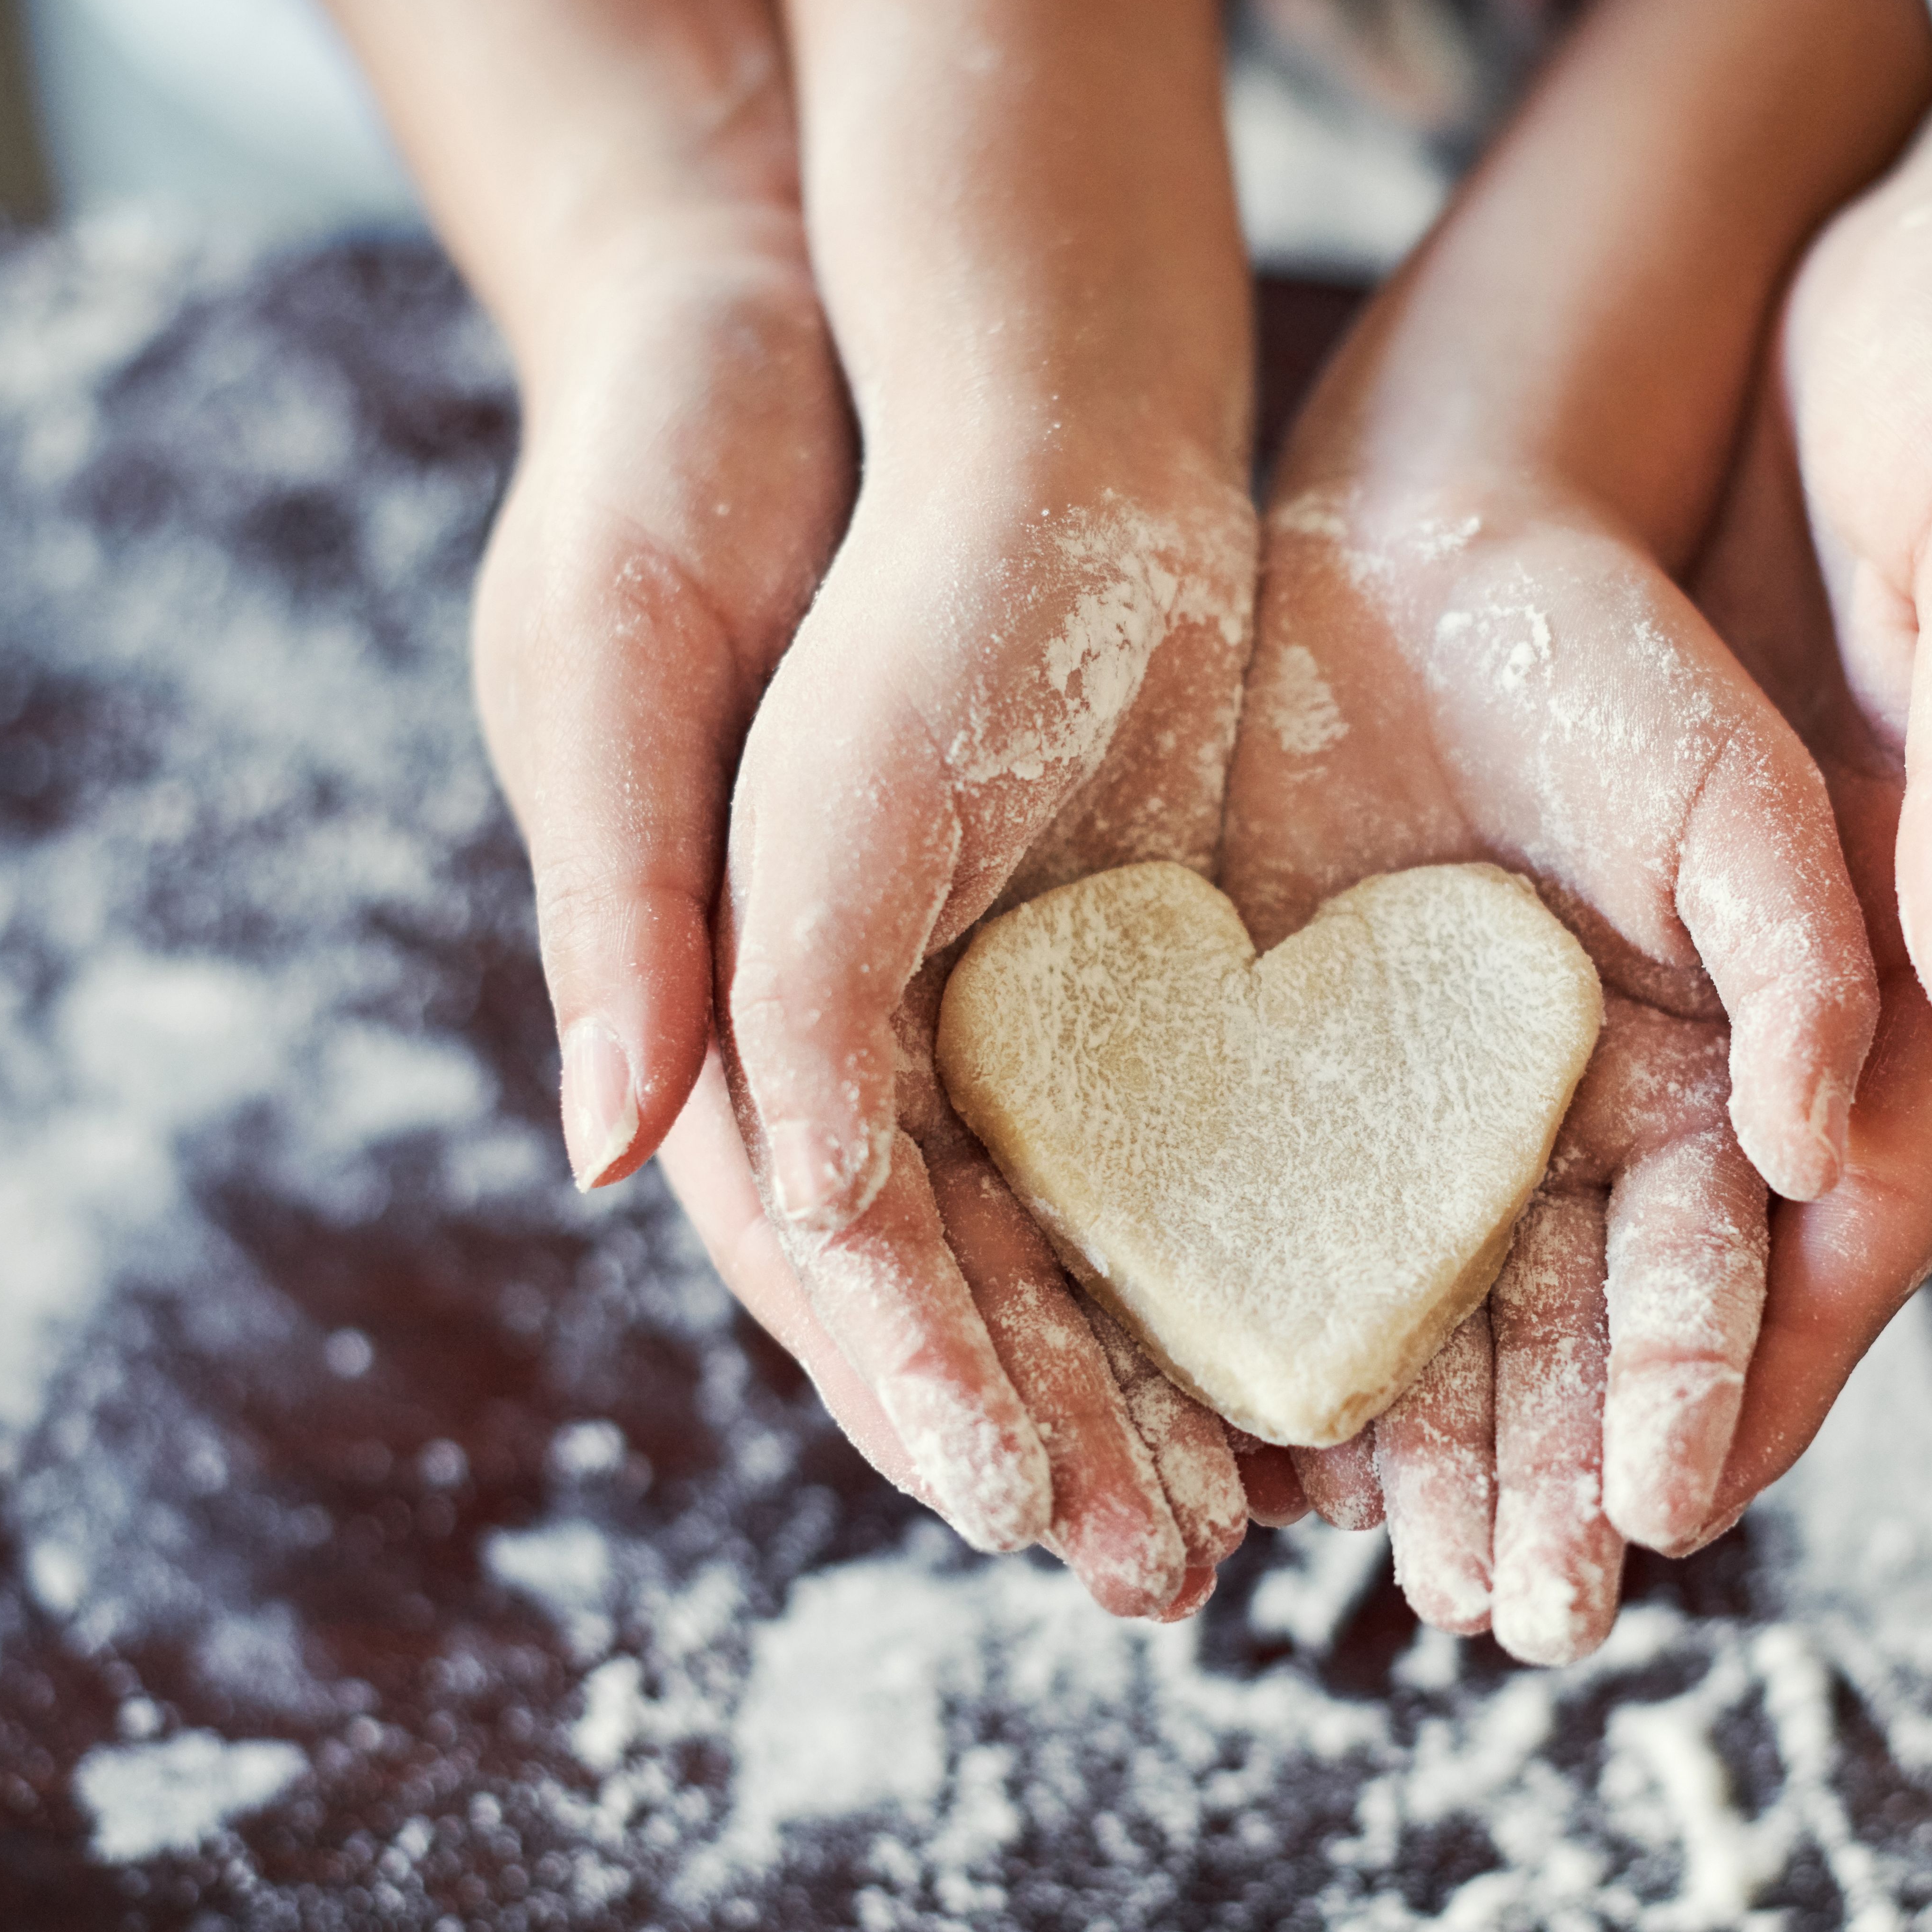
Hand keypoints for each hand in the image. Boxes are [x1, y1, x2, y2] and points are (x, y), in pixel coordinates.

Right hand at [304, 0, 1261, 1615]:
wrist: (854, 355)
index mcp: (706, 1005)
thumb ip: (629, 910)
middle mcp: (838, 1036)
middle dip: (1058, 1435)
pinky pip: (1160, 1121)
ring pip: (1068, 1233)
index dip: (913, 1384)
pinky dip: (1228, 1228)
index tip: (1019, 1507)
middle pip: (950, 1285)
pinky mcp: (1085, 944)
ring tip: (1272, 1509)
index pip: (811, 1251)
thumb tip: (605, 1146)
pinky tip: (1327, 1319)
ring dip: (1158, 1371)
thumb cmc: (686, 486)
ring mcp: (967, 998)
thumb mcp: (622, 670)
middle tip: (1178, 1576)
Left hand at [1224, 480, 1874, 1661]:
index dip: (1765, 1360)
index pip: (1856, 1198)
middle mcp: (1769, 987)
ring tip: (1359, 1534)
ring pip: (1534, 1198)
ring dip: (1453, 1369)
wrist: (1837, 284)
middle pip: (1681, 1253)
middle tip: (1498, 1604)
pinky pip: (1418, 1073)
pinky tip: (1257, 1313)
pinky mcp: (1495, 895)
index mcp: (1927, 949)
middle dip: (1586, 1433)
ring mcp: (1626, 952)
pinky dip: (1348, 1199)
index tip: (1676, 1505)